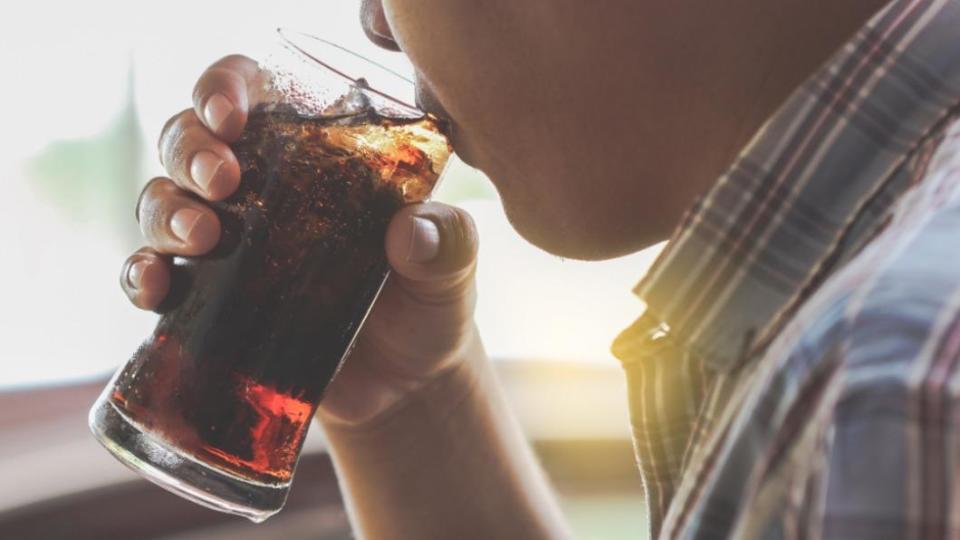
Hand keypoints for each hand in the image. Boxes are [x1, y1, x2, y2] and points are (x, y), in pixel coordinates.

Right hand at [120, 55, 479, 426]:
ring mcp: (227, 248)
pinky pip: (150, 277)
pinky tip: (155, 287)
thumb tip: (413, 231)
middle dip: (191, 149)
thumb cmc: (426, 309)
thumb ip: (446, 244)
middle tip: (223, 181)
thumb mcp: (450, 271)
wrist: (403, 389)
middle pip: (190, 141)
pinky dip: (140, 275)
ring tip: (202, 239)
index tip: (233, 114)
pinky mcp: (207, 304)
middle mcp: (259, 194)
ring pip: (161, 201)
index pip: (254, 94)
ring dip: (166, 210)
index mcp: (313, 161)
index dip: (227, 87)